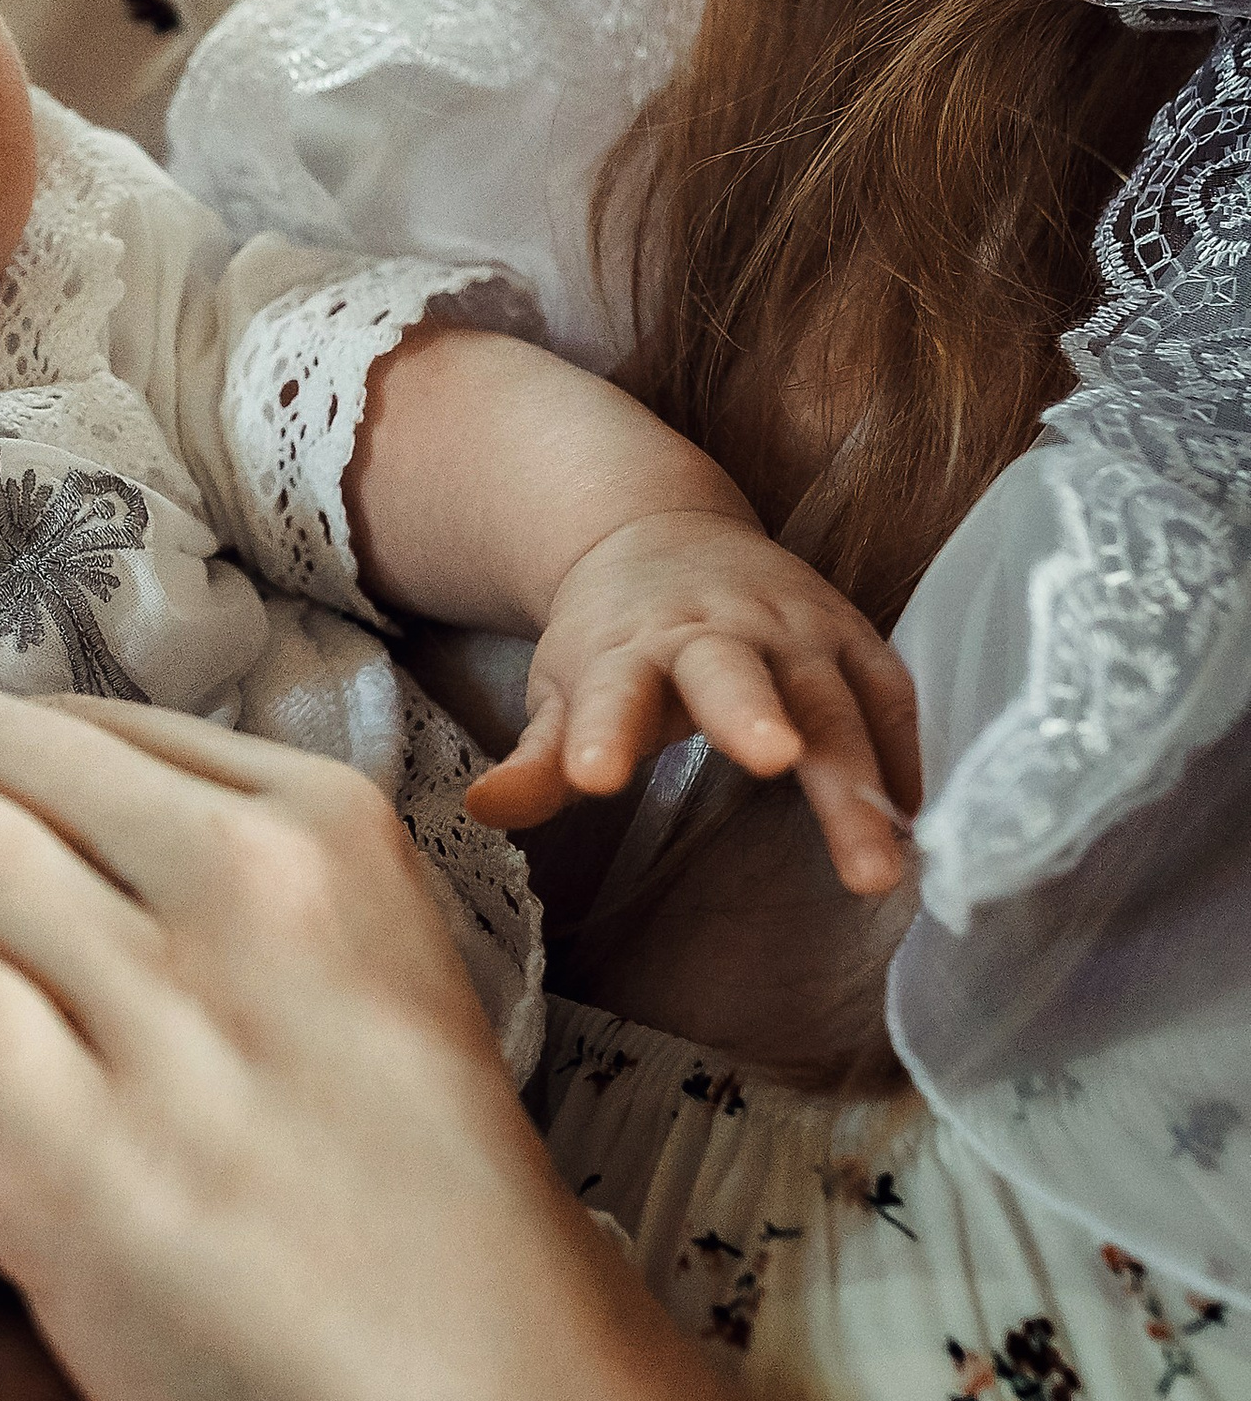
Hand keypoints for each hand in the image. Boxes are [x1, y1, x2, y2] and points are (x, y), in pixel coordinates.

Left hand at [459, 508, 922, 896]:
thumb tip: (484, 811)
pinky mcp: (852, 635)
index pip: (612, 690)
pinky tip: (916, 826)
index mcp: (631, 646)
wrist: (661, 533)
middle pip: (737, 674)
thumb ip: (537, 758)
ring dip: (861, 781)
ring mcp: (794, 628)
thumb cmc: (611, 638)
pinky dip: (906, 757)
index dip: (602, 733)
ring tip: (880, 868)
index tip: (593, 779)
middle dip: (755, 714)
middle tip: (773, 758)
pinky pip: (889, 695)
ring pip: (834, 702)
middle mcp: (718, 629)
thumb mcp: (563, 689)